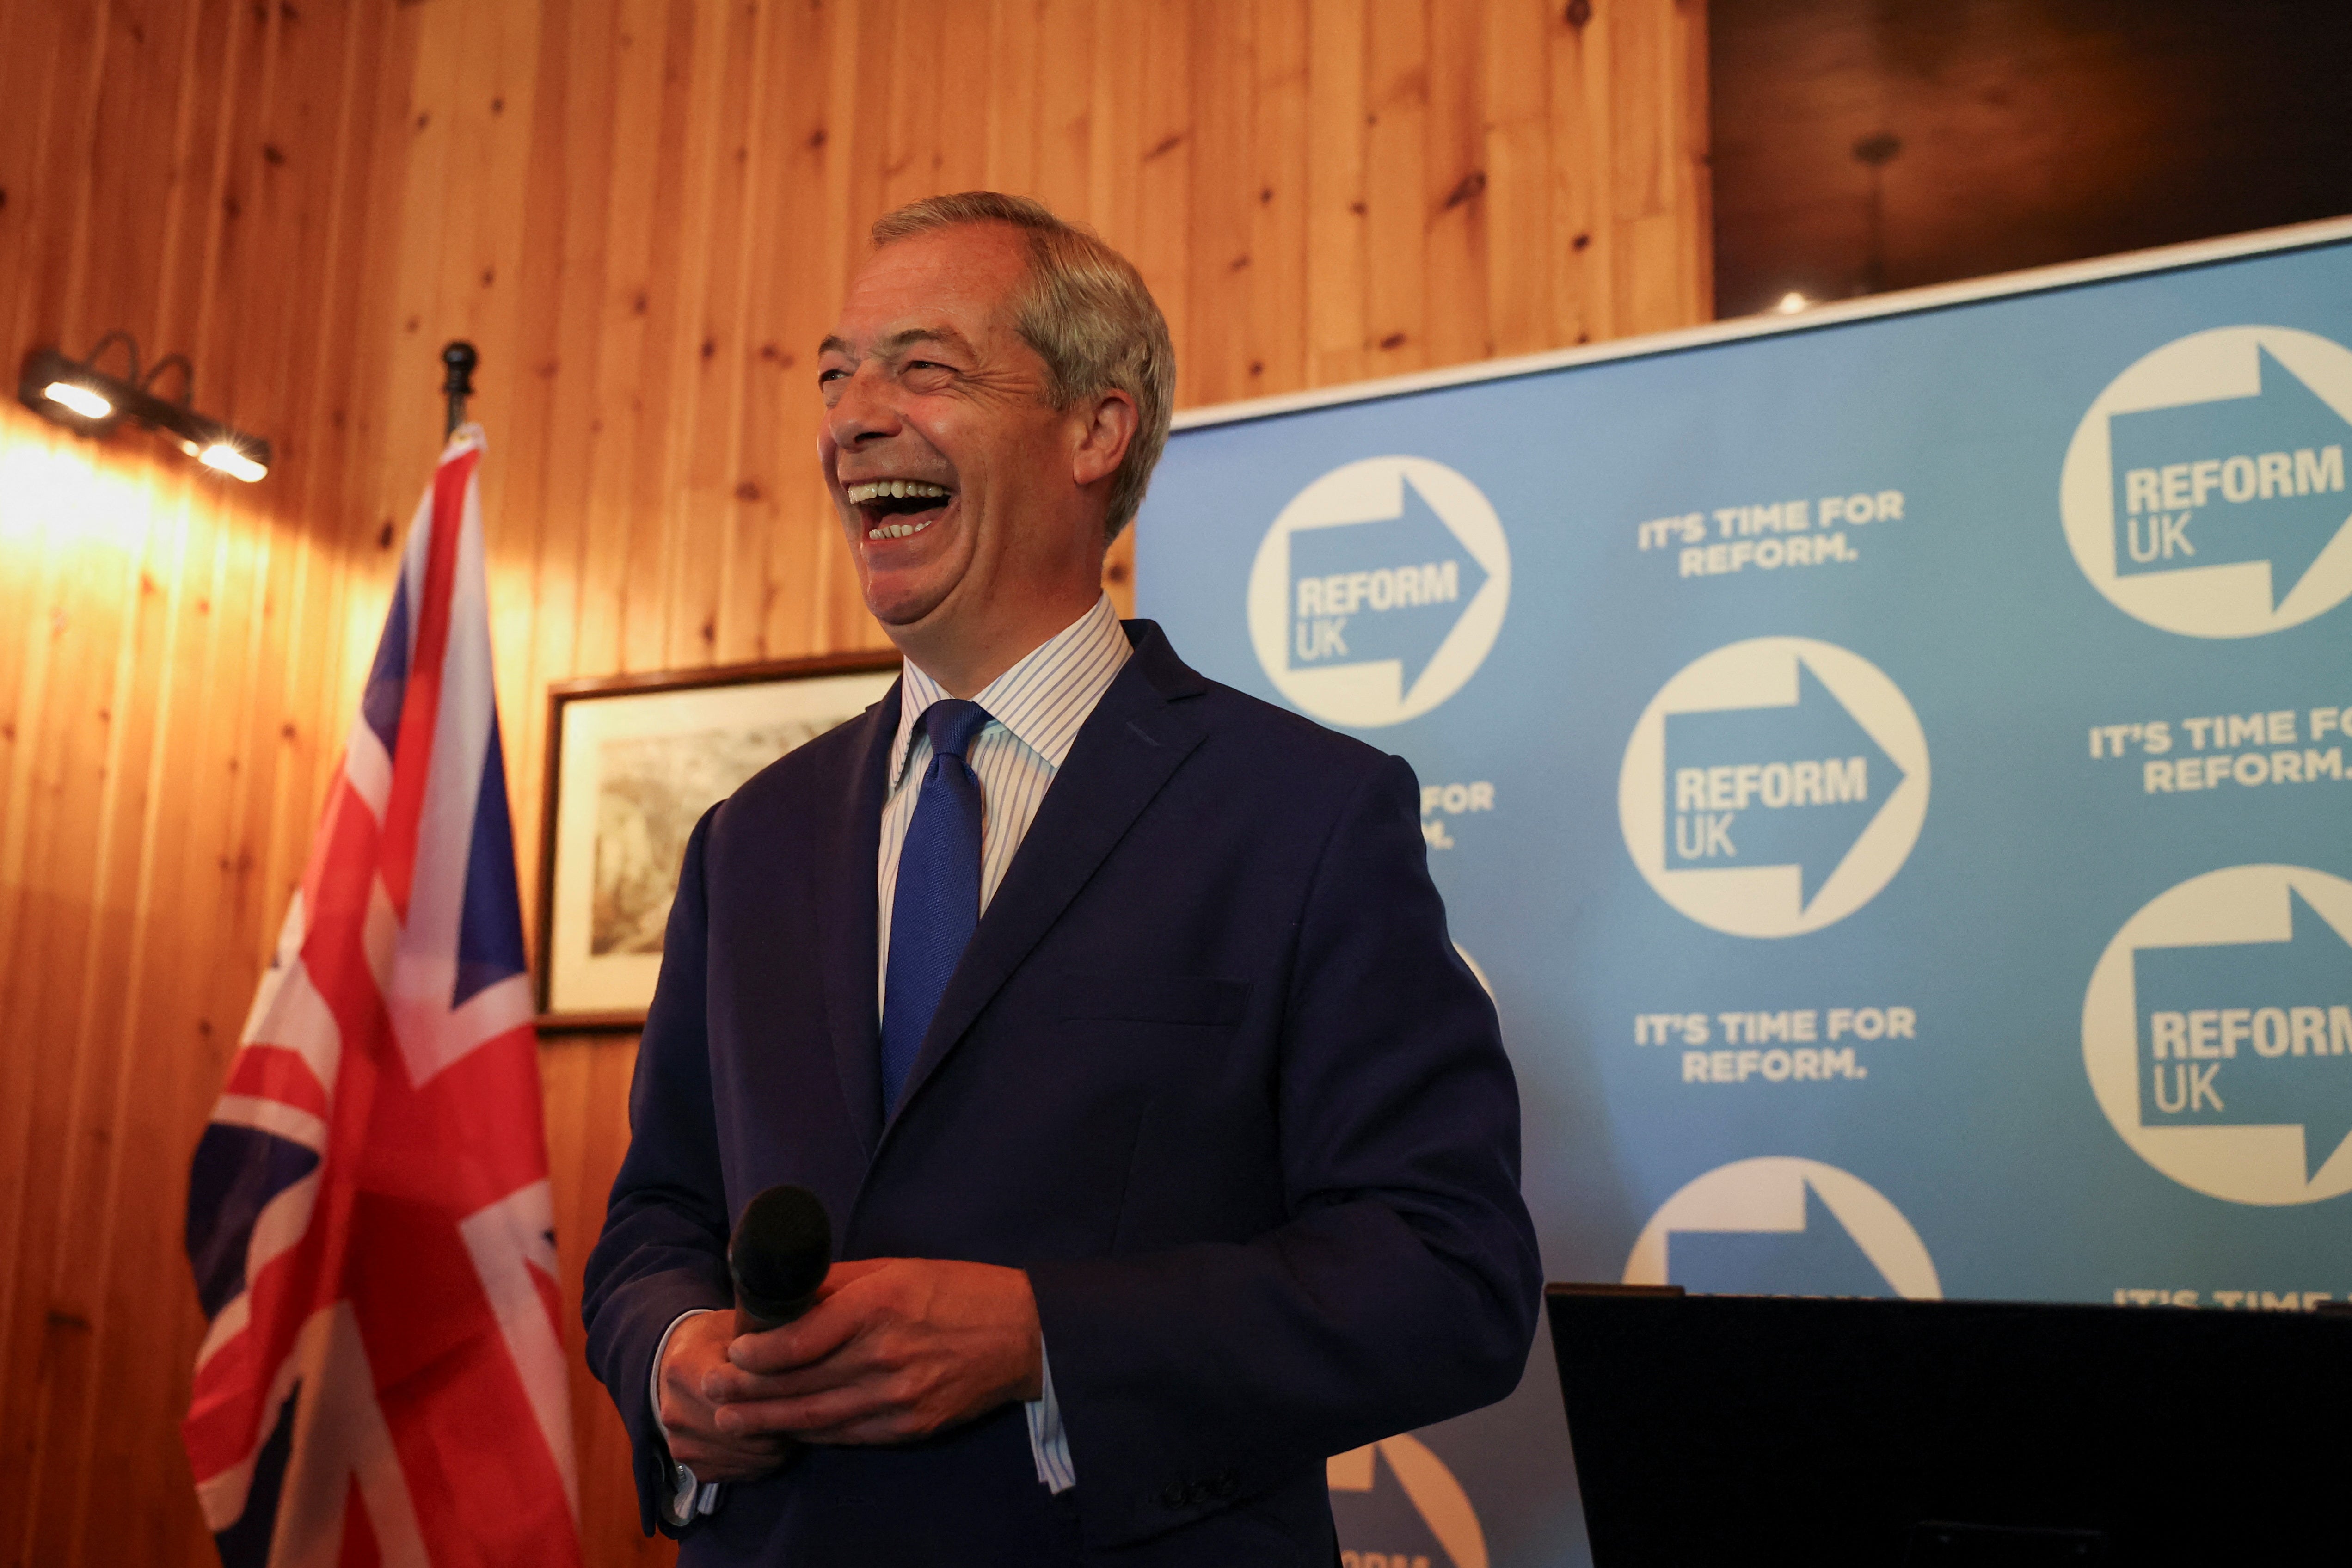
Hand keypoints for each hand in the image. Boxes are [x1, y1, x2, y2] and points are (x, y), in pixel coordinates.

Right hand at [656, 1310, 798, 1481]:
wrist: (676, 1362)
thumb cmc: (717, 1340)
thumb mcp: (738, 1325)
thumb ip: (764, 1338)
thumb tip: (802, 1343)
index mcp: (685, 1368)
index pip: (737, 1396)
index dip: (773, 1396)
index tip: (796, 1390)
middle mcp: (675, 1410)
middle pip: (742, 1431)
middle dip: (778, 1425)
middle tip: (800, 1411)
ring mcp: (679, 1441)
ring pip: (744, 1457)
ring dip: (774, 1447)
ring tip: (786, 1424)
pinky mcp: (688, 1463)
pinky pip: (735, 1473)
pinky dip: (758, 1461)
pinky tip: (768, 1441)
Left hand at [701, 1258, 1043, 1445]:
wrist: (1021, 1333)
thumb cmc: (956, 1291)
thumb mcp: (895, 1269)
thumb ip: (837, 1282)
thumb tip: (784, 1292)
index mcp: (879, 1307)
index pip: (799, 1340)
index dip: (757, 1352)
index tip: (733, 1351)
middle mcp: (885, 1355)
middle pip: (800, 1382)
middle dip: (748, 1392)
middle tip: (712, 1393)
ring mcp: (899, 1397)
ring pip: (818, 1417)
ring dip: (770, 1421)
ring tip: (733, 1422)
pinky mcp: (911, 1425)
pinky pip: (849, 1435)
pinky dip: (813, 1433)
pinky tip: (788, 1430)